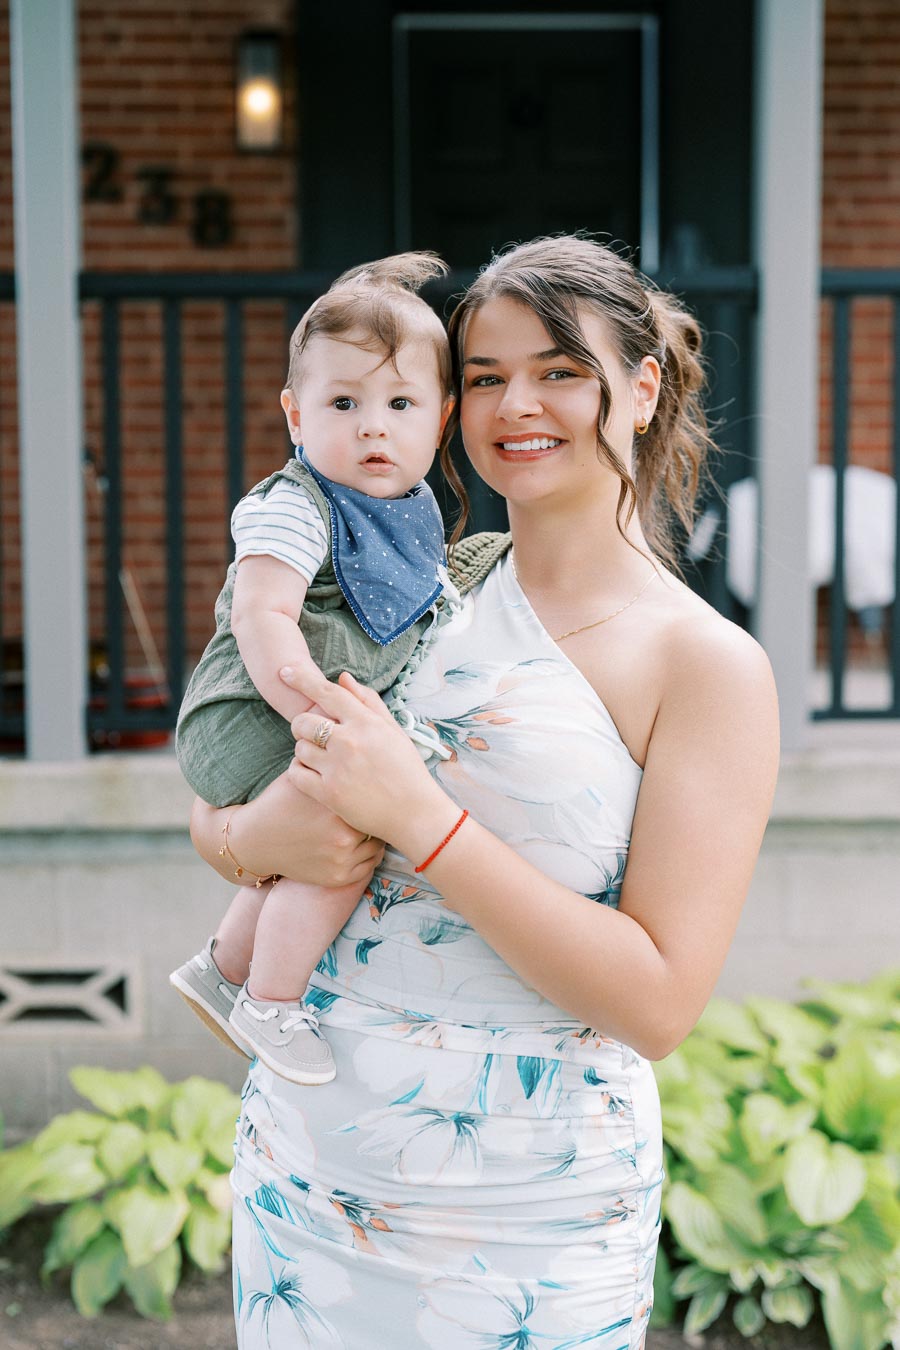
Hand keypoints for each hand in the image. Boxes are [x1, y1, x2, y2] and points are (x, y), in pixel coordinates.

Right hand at [191, 777, 383, 888]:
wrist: (256, 839)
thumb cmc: (281, 801)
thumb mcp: (301, 774)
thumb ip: (327, 758)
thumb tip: (349, 731)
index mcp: (336, 804)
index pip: (372, 793)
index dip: (373, 788)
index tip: (376, 783)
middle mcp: (342, 833)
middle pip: (378, 819)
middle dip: (376, 812)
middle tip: (379, 804)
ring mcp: (342, 859)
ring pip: (378, 844)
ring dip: (375, 834)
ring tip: (371, 823)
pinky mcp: (339, 878)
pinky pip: (369, 865)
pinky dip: (369, 855)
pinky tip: (363, 843)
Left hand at [281, 668, 442, 843]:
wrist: (415, 813)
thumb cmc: (407, 770)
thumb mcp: (393, 731)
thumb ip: (367, 701)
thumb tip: (342, 678)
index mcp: (366, 723)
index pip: (327, 693)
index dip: (302, 680)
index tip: (285, 673)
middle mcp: (349, 742)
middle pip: (303, 721)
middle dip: (303, 725)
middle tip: (314, 735)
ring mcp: (337, 768)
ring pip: (299, 748)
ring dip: (305, 751)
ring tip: (322, 759)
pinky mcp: (328, 793)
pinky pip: (296, 774)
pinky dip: (299, 772)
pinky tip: (314, 774)